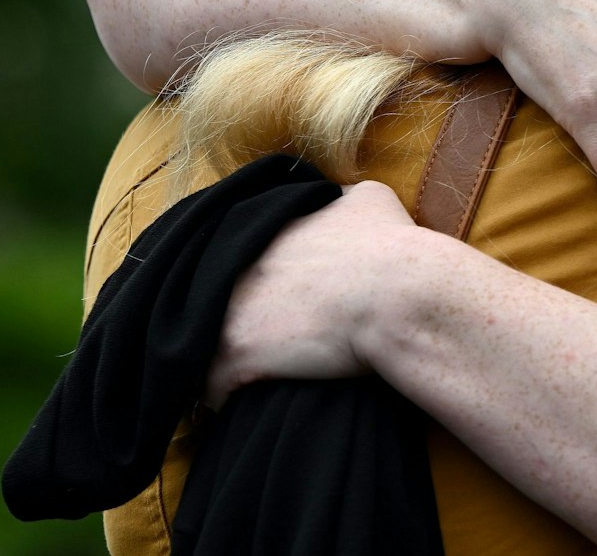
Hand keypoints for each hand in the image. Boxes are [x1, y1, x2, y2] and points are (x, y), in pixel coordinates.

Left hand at [206, 182, 426, 406]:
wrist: (396, 294)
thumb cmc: (391, 247)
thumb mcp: (370, 198)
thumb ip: (340, 196)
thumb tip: (337, 200)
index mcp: (265, 230)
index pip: (233, 254)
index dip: (251, 278)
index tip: (272, 297)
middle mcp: (237, 265)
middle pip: (211, 297)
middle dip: (232, 314)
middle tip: (261, 334)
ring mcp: (230, 309)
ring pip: (200, 341)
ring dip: (219, 355)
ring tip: (244, 372)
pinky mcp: (237, 353)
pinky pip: (210, 386)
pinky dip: (222, 395)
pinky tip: (243, 400)